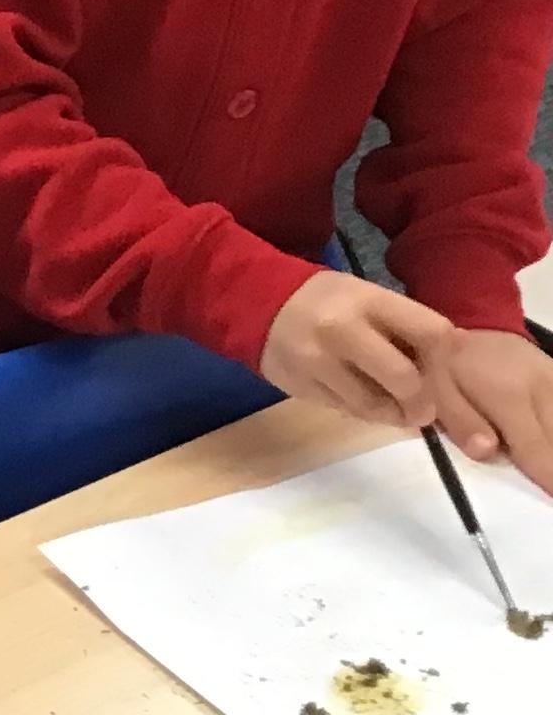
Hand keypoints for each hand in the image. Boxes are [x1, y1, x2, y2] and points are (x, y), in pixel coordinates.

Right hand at [259, 273, 449, 427]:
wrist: (258, 303)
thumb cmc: (328, 302)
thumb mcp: (369, 299)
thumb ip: (407, 326)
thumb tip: (457, 358)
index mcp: (369, 301)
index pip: (431, 333)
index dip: (446, 362)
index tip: (445, 376)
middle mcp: (342, 330)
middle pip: (405, 378)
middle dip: (423, 403)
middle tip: (425, 413)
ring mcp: (317, 362)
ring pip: (373, 404)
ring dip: (394, 415)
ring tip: (397, 412)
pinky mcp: (300, 386)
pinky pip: (346, 410)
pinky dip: (363, 412)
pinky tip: (363, 401)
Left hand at [422, 326, 552, 494]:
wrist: (471, 322)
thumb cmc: (445, 363)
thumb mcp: (436, 390)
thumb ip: (460, 422)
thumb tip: (488, 452)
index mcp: (510, 395)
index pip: (536, 450)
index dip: (549, 481)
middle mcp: (545, 389)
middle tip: (549, 497)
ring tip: (547, 482)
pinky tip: (548, 452)